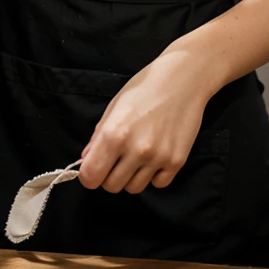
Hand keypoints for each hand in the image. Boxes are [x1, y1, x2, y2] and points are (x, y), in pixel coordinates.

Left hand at [78, 48, 214, 194]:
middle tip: (116, 158)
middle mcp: (135, 150)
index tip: (93, 167)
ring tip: (137, 153)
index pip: (91, 177)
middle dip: (109, 175)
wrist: (182, 80)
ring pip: (134, 188)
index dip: (89, 175)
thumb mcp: (114, 106)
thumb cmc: (144, 88)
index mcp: (114, 134)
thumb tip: (86, 160)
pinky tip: (155, 155)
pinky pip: (158, 184)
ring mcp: (158, 158)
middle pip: (111, 186)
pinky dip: (153, 175)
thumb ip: (98, 136)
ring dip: (131, 176)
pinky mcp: (176, 162)